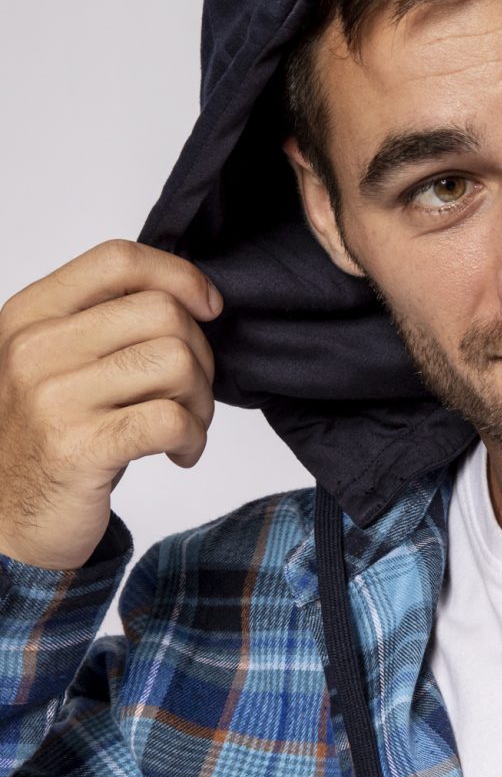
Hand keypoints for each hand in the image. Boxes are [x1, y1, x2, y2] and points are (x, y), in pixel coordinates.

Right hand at [0, 239, 222, 569]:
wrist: (11, 517)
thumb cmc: (53, 435)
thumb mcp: (63, 363)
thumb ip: (109, 323)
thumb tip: (195, 297)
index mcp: (31, 314)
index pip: (118, 259)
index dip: (180, 277)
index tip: (207, 308)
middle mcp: (36, 348)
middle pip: (163, 313)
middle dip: (201, 356)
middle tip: (190, 394)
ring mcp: (54, 398)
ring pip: (176, 362)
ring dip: (201, 401)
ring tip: (185, 427)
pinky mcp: (80, 447)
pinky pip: (172, 419)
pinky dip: (194, 438)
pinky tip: (180, 452)